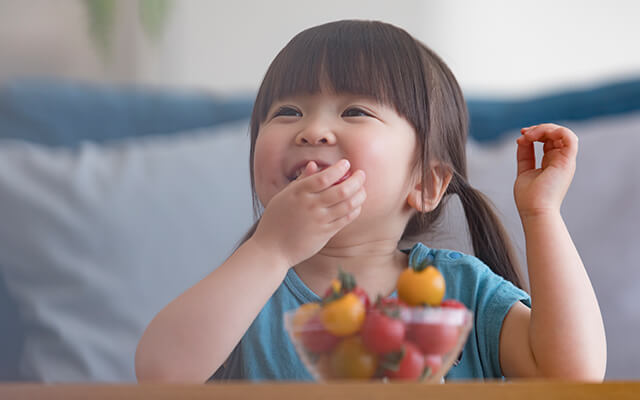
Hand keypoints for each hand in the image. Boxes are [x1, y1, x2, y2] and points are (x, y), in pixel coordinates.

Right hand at [251, 159, 366, 267]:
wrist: (271, 248)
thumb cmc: (276, 220)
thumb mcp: (284, 196)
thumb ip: (301, 180)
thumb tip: (314, 164)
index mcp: (298, 192)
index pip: (325, 176)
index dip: (339, 168)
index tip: (346, 163)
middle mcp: (310, 205)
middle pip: (341, 190)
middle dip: (356, 180)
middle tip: (361, 174)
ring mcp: (319, 220)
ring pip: (348, 204)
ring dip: (359, 195)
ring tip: (362, 189)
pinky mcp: (325, 233)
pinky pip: (346, 219)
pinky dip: (355, 209)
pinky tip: (356, 205)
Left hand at [514, 123, 577, 217]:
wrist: (535, 210)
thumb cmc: (529, 198)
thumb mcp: (524, 171)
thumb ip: (525, 155)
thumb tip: (521, 140)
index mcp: (552, 163)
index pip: (548, 140)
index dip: (535, 134)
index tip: (520, 137)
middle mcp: (561, 160)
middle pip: (555, 134)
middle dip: (538, 129)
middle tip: (523, 134)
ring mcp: (566, 160)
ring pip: (562, 132)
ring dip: (544, 129)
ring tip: (529, 135)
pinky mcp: (567, 161)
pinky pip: (569, 137)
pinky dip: (554, 131)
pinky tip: (536, 136)